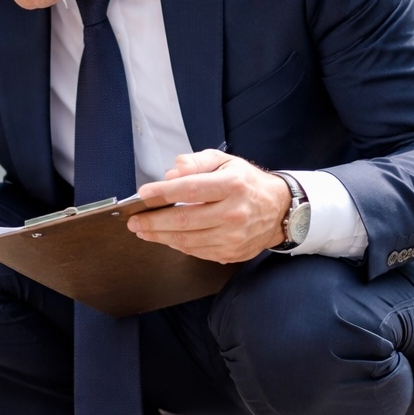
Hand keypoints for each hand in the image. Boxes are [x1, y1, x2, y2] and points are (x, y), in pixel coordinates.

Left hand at [127, 150, 290, 263]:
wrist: (279, 210)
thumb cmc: (247, 183)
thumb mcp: (225, 162)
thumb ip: (197, 162)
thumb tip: (172, 173)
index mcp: (232, 185)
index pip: (191, 189)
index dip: (163, 192)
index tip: (144, 194)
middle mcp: (234, 212)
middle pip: (184, 220)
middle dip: (153, 221)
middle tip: (134, 221)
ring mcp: (233, 236)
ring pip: (187, 240)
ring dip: (160, 236)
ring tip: (143, 230)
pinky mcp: (231, 252)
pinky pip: (196, 251)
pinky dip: (177, 244)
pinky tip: (165, 237)